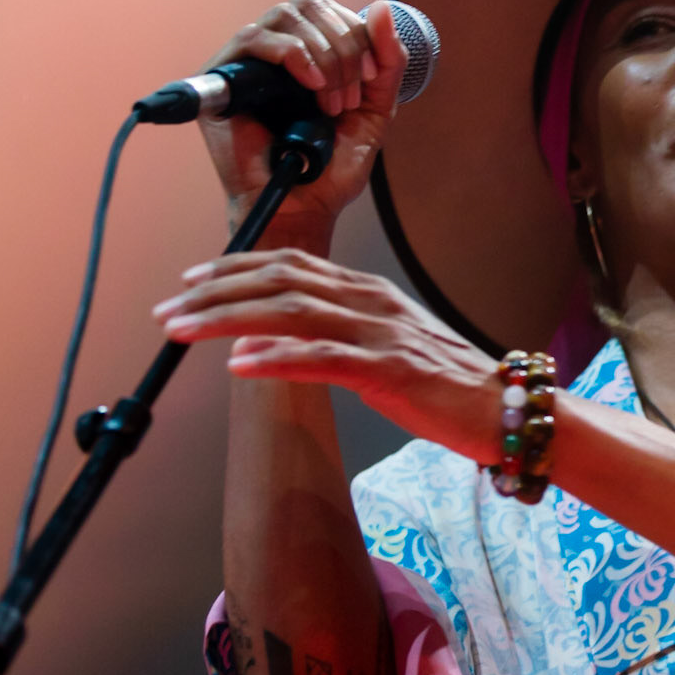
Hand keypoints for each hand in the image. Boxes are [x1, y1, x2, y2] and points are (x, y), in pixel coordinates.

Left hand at [154, 249, 502, 460]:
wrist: (506, 410)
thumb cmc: (446, 386)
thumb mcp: (384, 349)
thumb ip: (334, 339)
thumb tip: (267, 346)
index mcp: (366, 292)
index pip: (288, 264)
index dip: (234, 269)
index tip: (190, 282)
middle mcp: (369, 301)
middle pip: (278, 281)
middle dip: (215, 294)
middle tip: (169, 311)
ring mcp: (380, 333)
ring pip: (290, 312)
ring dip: (229, 319)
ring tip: (185, 331)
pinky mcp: (390, 370)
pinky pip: (323, 358)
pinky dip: (277, 358)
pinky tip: (240, 365)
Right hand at [202, 0, 408, 248]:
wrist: (303, 207)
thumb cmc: (331, 168)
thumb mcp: (375, 110)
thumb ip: (388, 61)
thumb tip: (384, 8)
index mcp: (309, 52)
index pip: (330, 8)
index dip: (357, 33)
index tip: (370, 77)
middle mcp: (276, 51)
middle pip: (308, 4)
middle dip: (342, 44)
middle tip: (349, 95)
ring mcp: (247, 62)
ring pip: (285, 16)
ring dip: (321, 54)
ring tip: (329, 101)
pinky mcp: (222, 79)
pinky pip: (253, 38)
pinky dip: (292, 54)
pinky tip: (310, 84)